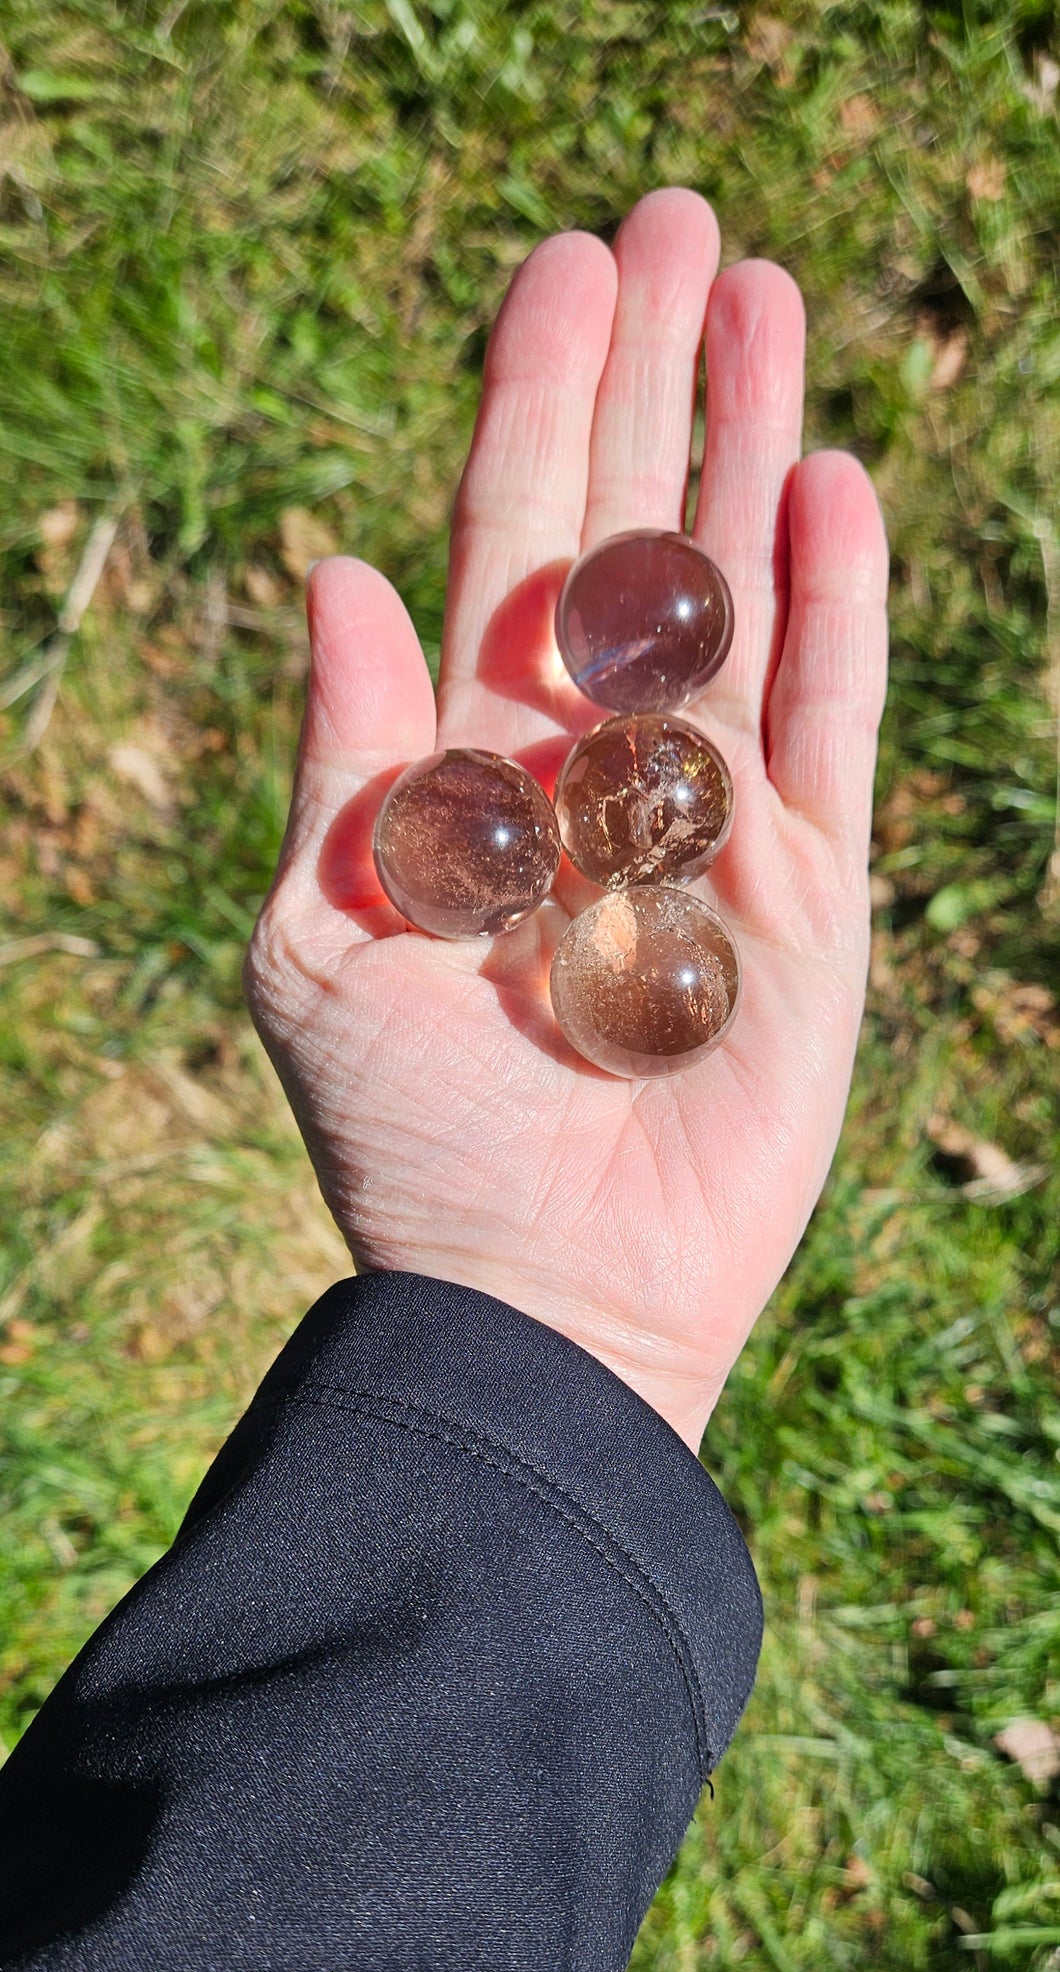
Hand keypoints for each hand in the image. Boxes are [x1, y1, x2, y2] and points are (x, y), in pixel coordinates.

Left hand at [246, 189, 888, 1451]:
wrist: (544, 1292)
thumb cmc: (407, 1139)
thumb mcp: (328, 940)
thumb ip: (349, 756)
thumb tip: (335, 562)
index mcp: (467, 765)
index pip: (503, 546)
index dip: (531, 406)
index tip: (560, 268)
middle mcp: (592, 768)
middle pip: (628, 538)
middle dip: (652, 381)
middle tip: (681, 220)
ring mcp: (709, 820)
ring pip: (737, 595)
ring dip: (747, 445)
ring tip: (767, 296)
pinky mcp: (810, 890)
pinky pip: (827, 718)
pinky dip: (831, 604)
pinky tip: (826, 480)